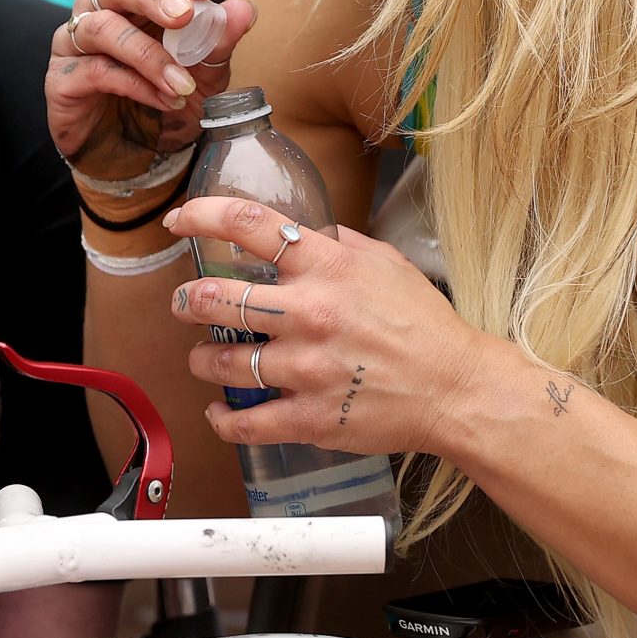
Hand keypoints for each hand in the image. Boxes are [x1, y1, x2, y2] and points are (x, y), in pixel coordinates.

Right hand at [47, 0, 256, 196]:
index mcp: (139, 1)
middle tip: (183, 17)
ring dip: (148, 55)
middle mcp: (102, 10)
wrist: (134, 155)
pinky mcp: (62, 79)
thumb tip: (245, 10)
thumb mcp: (204, 75)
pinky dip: (135, 84)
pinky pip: (95, 70)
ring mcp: (76, 42)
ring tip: (183, 83)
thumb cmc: (165, 99)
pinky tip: (164, 100)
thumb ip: (219, 43)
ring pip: (103, 27)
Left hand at [165, 195, 500, 456]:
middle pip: (217, 297)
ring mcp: (307, 367)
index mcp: (328, 266)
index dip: (202, 216)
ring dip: (203, 359)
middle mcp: (310, 312)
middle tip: (183, 304)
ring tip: (203, 357)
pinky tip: (221, 412)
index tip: (179, 220)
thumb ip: (341, 244)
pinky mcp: (310, 417)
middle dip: (187, 301)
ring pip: (223, 361)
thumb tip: (308, 232)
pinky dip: (224, 419)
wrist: (457, 388)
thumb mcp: (387, 263)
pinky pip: (247, 421)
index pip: (250, 226)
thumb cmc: (426, 325)